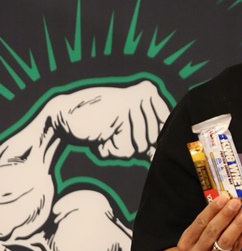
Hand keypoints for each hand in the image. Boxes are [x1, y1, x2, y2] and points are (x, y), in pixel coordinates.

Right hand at [54, 81, 169, 158]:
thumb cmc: (99, 122)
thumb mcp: (128, 130)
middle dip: (132, 144)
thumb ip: (147, 140)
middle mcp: (146, 95)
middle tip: (113, 129)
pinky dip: (111, 148)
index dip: (148, 140)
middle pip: (153, 141)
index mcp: (150, 94)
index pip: (166, 131)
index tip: (126, 128)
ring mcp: (135, 103)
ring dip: (120, 146)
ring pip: (140, 146)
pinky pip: (126, 149)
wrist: (67, 116)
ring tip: (107, 131)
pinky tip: (101, 134)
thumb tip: (160, 156)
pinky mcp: (120, 116)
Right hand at [177, 193, 241, 250]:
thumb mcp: (194, 236)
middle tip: (236, 202)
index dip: (212, 209)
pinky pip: (237, 247)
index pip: (200, 223)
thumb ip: (207, 221)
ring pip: (226, 240)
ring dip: (238, 223)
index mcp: (186, 243)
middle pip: (213, 231)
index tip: (223, 198)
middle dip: (226, 214)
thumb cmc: (199, 247)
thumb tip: (226, 202)